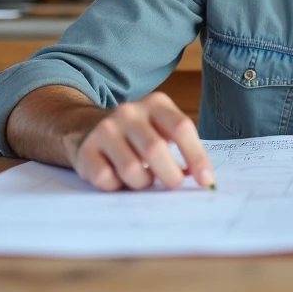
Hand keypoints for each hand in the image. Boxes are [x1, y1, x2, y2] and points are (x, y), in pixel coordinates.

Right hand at [64, 92, 215, 191]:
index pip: (181, 128)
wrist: (87, 128)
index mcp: (156, 104)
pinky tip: (118, 178)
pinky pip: (107, 180)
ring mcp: (105, 130)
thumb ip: (182, 149)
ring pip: (132, 170)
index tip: (206, 180)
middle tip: (173, 185)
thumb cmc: (137, 135)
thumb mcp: (162, 129)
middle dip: (170, 176)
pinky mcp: (86, 150)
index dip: (196, 157)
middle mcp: (129, 112)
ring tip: (142, 179)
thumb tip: (204, 178)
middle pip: (155, 150)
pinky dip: (117, 187)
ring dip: (142, 184)